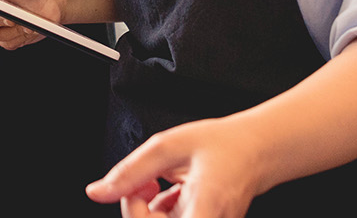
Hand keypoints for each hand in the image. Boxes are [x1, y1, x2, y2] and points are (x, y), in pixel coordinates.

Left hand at [87, 117, 266, 217]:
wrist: (259, 151)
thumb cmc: (224, 146)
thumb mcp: (168, 146)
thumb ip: (130, 172)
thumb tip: (97, 193)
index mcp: (204, 209)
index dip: (135, 211)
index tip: (137, 186)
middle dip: (137, 208)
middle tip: (145, 181)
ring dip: (149, 211)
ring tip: (159, 183)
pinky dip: (162, 213)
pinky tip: (171, 193)